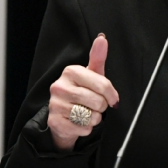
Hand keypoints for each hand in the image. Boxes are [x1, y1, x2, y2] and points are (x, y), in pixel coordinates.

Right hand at [47, 34, 119, 150]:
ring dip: (94, 118)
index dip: (112, 95)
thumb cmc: (81, 93)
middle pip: (98, 102)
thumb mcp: (91, 75)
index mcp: (70, 71)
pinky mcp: (54, 122)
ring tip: (87, 113)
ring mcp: (55, 104)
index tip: (112, 99)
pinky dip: (86, 129)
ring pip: (91, 116)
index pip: (103, 84)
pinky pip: (83, 129)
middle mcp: (59, 86)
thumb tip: (102, 38)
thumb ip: (97, 58)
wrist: (63, 117)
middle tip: (95, 106)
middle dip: (101, 107)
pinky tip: (79, 123)